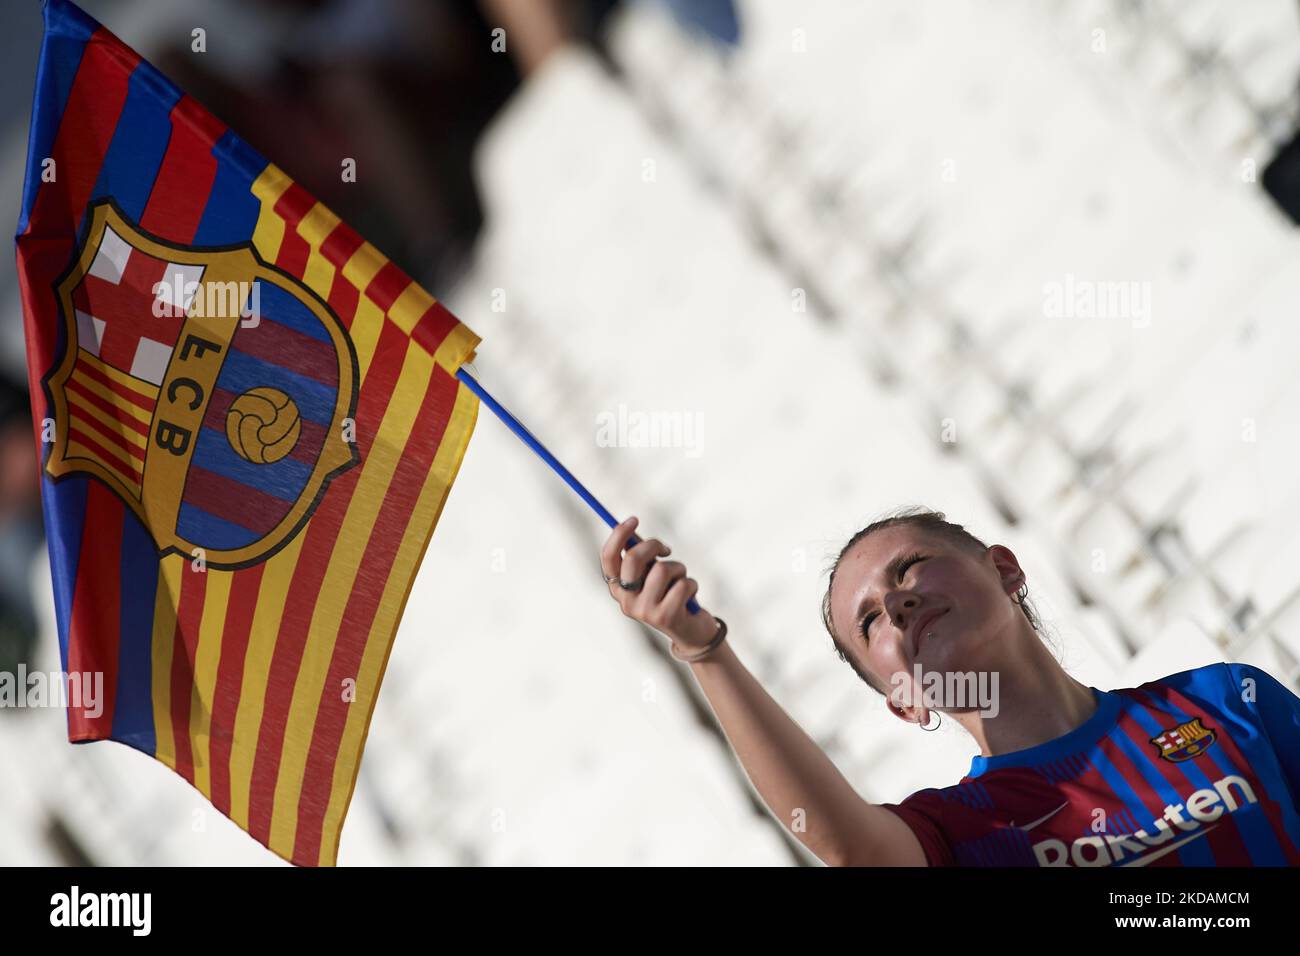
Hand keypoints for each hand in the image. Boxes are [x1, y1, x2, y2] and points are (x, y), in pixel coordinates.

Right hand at [600, 516, 720, 651]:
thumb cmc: (671, 596)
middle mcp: (626, 602)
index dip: (618, 535)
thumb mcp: (654, 575)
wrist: (691, 633)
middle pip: (633, 559)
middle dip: (653, 545)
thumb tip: (630, 528)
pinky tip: (690, 597)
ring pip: (663, 569)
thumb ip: (642, 557)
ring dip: (679, 568)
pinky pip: (683, 584)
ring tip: (681, 580)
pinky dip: (692, 585)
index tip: (634, 519)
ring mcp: (645, 611)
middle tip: (666, 549)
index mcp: (619, 589)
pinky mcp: (665, 617)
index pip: (609, 558)